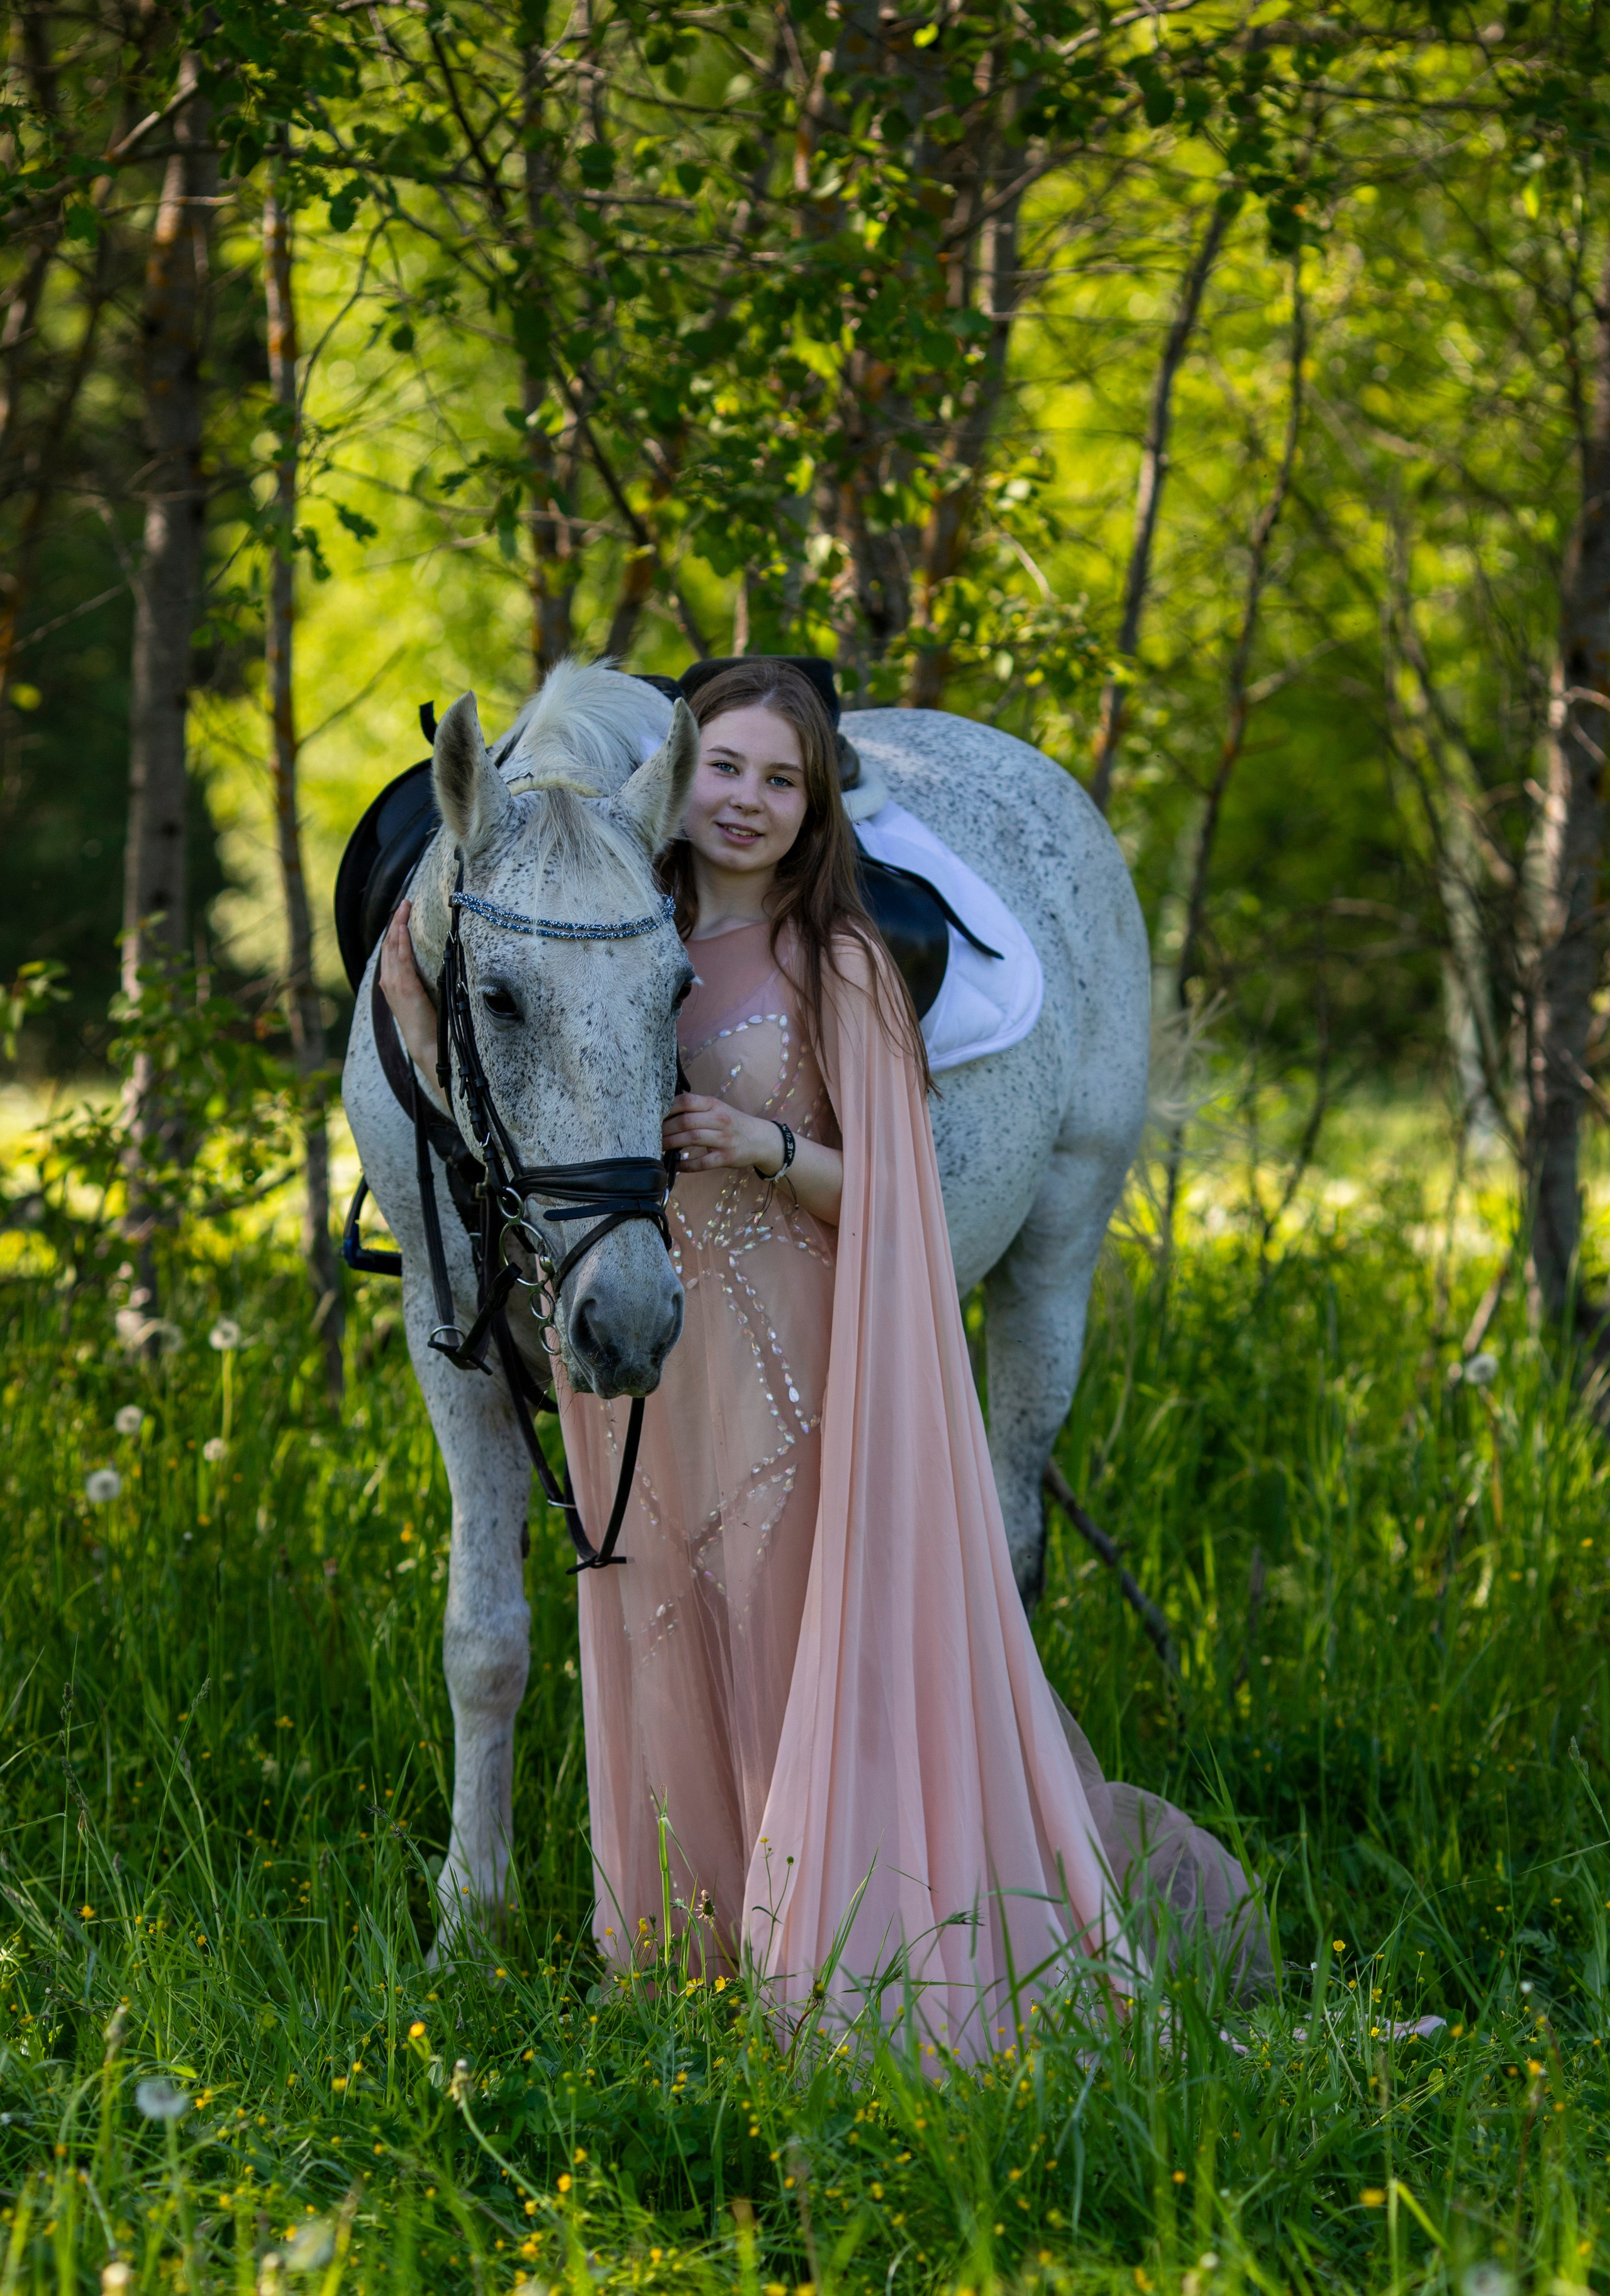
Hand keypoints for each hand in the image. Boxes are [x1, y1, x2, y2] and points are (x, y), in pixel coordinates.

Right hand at [379, 900, 444, 1103]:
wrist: (425, 1046)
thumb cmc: (427, 1025)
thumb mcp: (421, 1000)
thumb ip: (420, 983)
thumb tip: (433, 968)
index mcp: (391, 984)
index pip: (390, 951)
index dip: (394, 931)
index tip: (402, 913)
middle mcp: (389, 981)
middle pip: (389, 944)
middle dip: (395, 921)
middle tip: (404, 902)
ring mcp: (394, 984)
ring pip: (393, 947)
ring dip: (398, 924)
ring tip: (404, 907)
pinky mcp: (405, 987)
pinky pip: (402, 958)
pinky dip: (402, 941)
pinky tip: (405, 927)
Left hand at [661, 1092, 783, 1175]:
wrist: (760, 1139)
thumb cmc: (732, 1123)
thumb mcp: (717, 1109)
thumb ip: (696, 1110)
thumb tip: (664, 1115)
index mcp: (714, 1105)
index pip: (687, 1101)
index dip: (667, 1108)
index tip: (654, 1116)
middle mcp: (719, 1119)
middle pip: (686, 1121)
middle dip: (665, 1129)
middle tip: (653, 1135)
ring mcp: (724, 1139)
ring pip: (692, 1139)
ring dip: (672, 1144)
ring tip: (660, 1147)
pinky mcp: (726, 1157)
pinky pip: (702, 1162)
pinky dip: (686, 1165)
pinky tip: (676, 1165)